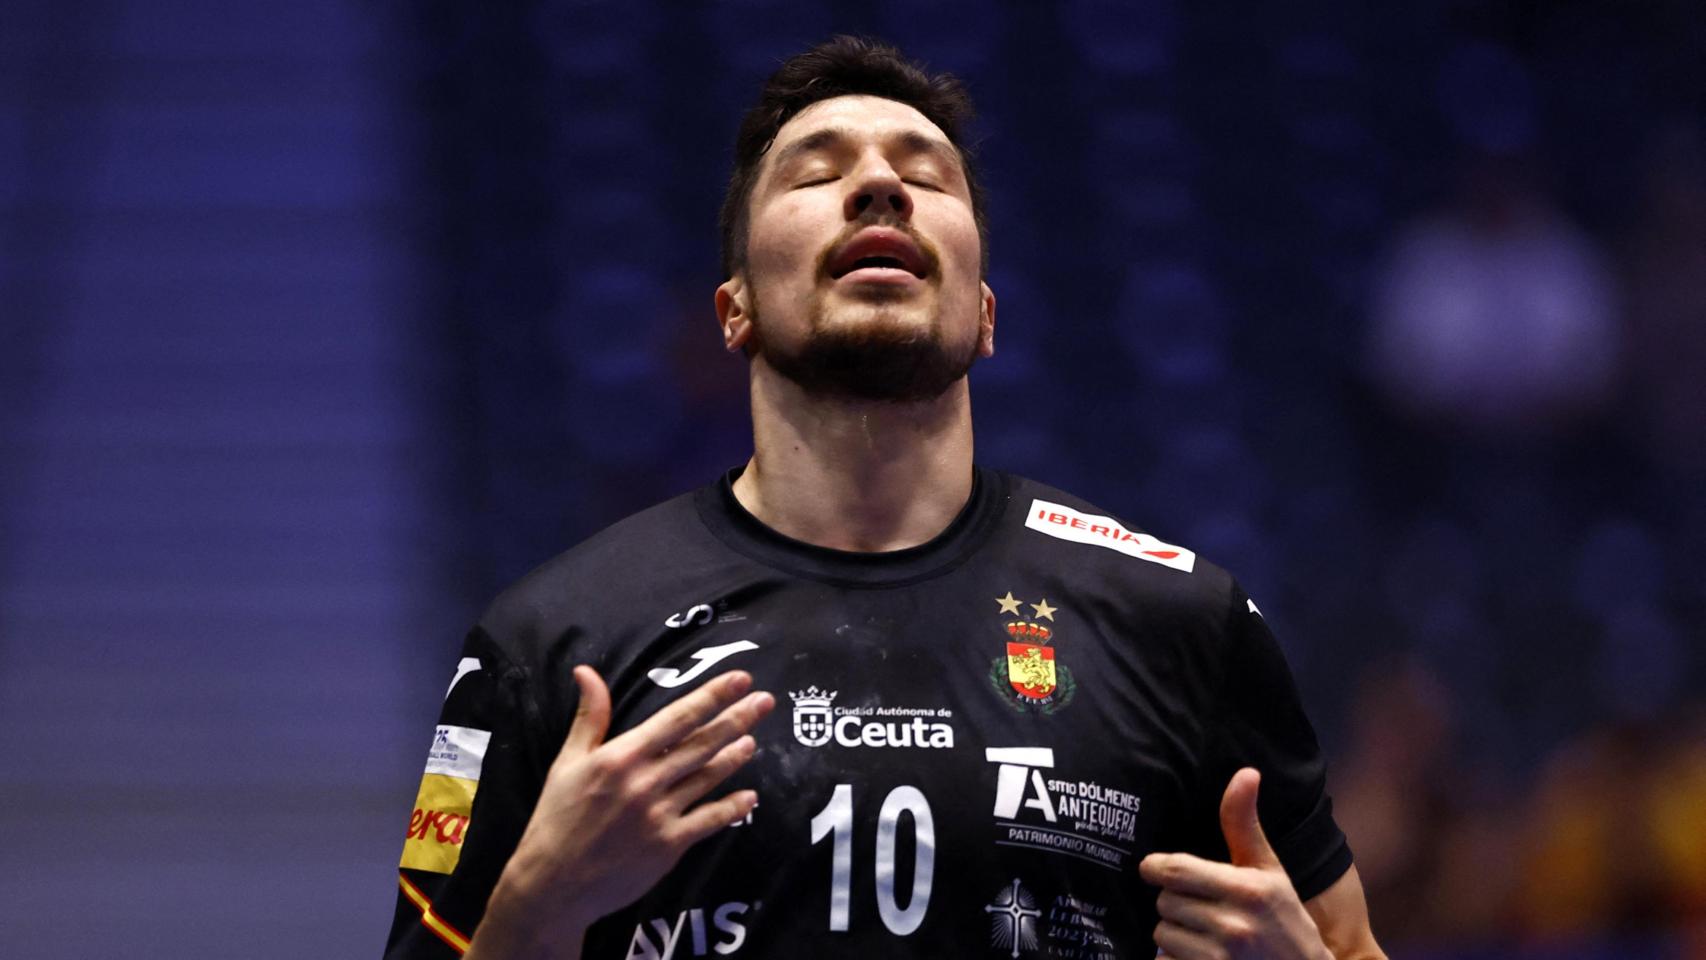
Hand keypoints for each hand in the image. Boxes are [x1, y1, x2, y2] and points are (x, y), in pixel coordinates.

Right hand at [472, 667, 774, 957]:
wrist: (553, 883)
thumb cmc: (557, 817)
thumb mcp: (567, 761)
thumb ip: (589, 716)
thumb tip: (586, 671)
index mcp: (622, 756)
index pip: (677, 718)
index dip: (712, 696)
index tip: (740, 679)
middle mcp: (645, 782)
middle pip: (702, 744)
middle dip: (737, 719)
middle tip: (766, 701)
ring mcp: (659, 815)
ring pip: (708, 778)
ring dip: (734, 756)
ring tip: (753, 739)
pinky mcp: (668, 846)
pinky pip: (708, 821)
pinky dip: (732, 807)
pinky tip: (750, 796)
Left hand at [1139, 768, 1330, 959]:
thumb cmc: (1283, 919)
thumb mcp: (1269, 870)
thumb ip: (1245, 824)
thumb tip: (1246, 772)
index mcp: (1247, 890)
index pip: (1175, 870)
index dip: (1156, 867)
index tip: (1154, 868)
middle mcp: (1233, 925)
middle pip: (1165, 902)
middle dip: (1174, 902)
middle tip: (1198, 908)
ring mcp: (1220, 958)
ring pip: (1162, 934)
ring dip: (1174, 934)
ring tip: (1203, 935)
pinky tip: (1199, 956)